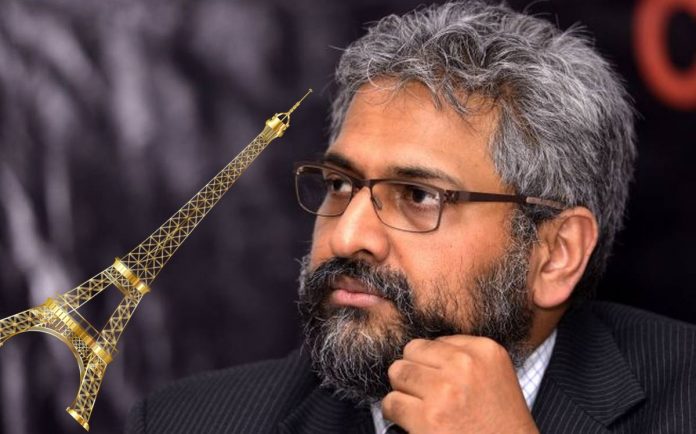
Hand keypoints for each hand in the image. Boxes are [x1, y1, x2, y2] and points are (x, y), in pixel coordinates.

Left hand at [382, 335, 538, 433]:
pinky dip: (395, 413)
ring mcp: (446, 390)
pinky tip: (411, 422)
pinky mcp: (429, 418)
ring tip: (417, 405)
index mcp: (485, 350)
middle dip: (413, 372)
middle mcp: (465, 364)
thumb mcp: (496, 377)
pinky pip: (391, 402)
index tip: (442, 381)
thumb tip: (424, 352)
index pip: (436, 341)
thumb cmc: (501, 425)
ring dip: (402, 391)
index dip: (434, 364)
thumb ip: (465, 357)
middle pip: (412, 351)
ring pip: (398, 373)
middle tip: (425, 393)